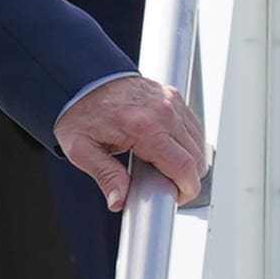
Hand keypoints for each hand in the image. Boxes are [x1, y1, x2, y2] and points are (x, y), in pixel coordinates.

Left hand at [51, 72, 207, 210]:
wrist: (84, 78)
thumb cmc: (82, 111)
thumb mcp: (81, 148)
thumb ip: (104, 176)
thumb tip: (118, 200)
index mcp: (144, 127)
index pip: (184, 167)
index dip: (186, 190)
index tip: (174, 198)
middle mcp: (164, 112)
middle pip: (196, 158)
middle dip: (186, 180)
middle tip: (162, 185)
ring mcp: (172, 103)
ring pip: (198, 144)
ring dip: (188, 162)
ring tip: (162, 167)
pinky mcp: (174, 97)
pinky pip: (193, 128)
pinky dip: (187, 144)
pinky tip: (167, 150)